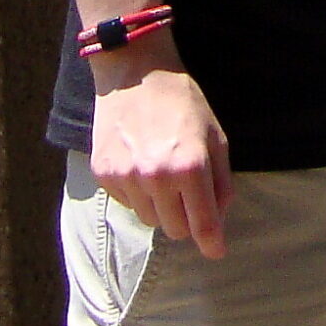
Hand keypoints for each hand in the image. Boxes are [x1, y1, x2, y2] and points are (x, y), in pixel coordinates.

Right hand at [90, 39, 231, 256]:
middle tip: (186, 193)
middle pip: (174, 229)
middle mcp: (156, 176)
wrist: (134, 72)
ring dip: (159, 206)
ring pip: (148, 219)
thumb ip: (221, 181)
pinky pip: (126, 203)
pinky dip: (136, 193)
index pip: (203, 223)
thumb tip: (220, 220)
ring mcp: (126, 176)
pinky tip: (139, 163)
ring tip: (160, 171)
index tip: (216, 253)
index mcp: (190, 166)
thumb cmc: (182, 102)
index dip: (212, 243)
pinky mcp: (103, 173)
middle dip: (185, 218)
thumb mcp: (214, 135)